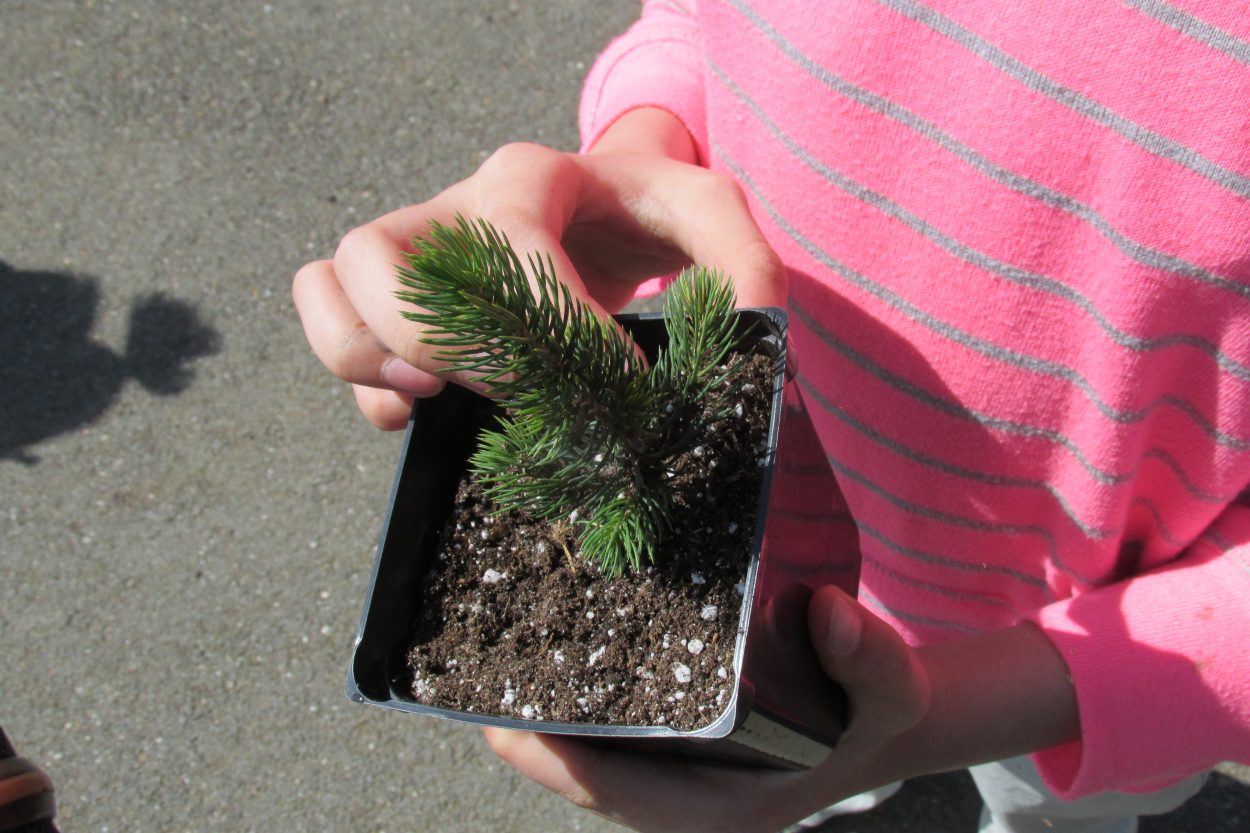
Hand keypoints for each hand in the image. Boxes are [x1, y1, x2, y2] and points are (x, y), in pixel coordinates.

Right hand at [291, 109, 785, 429]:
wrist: (603, 204)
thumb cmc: (648, 214)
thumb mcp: (709, 220)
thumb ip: (745, 267)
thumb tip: (741, 342)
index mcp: (532, 179)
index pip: (513, 245)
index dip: (558, 326)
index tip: (616, 388)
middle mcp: (458, 205)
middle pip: (384, 257)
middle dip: (442, 343)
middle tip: (511, 393)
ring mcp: (416, 243)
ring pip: (338, 280)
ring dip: (372, 352)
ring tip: (432, 397)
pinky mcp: (396, 289)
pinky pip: (329, 313)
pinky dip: (356, 373)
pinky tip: (414, 410)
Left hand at [484, 586, 1078, 832]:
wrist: (887, 715)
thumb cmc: (879, 712)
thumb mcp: (891, 688)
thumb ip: (868, 657)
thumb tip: (828, 612)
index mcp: (721, 805)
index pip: (616, 794)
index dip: (552, 763)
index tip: (497, 723)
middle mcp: (684, 792)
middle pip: (585, 770)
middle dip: (527, 727)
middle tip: (471, 662)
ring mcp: (674, 766)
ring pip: (589, 745)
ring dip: (542, 703)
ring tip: (491, 639)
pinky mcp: (670, 734)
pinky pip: (607, 719)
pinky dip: (574, 688)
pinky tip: (548, 630)